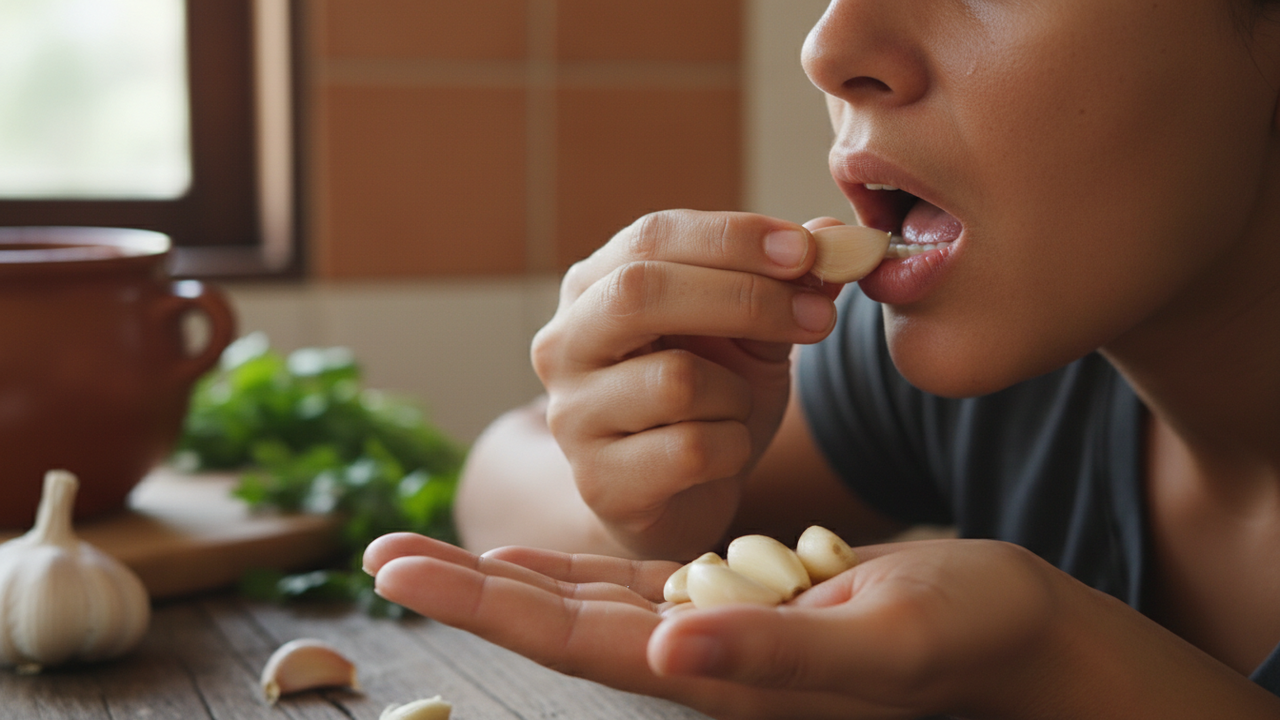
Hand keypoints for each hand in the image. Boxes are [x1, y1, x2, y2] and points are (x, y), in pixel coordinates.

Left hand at [365, 533, 1084, 718]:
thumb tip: (669, 646)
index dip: (487, 605)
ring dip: (512, 580)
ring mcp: (719, 634)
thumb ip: (774, 655)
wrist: (1014, 635)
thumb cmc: (963, 637)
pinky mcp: (746, 605)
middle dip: (473, 589)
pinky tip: (546, 561)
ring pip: (591, 606)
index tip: (401, 568)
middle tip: (383, 551)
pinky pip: (643, 585)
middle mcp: (704, 661)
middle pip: (562, 623)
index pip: (577, 641)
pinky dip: (583, 571)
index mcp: (720, 674)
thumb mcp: (880, 640)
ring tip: (441, 552)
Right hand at [531, 211, 845, 558]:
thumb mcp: (750, 333)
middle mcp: (565, 344)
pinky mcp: (600, 482)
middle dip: (743, 298)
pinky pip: (691, 450)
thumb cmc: (707, 401)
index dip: (732, 237)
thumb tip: (835, 235)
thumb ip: (785, 284)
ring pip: (676, 380)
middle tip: (817, 315)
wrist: (678, 497)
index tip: (807, 249)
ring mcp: (574, 415)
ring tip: (737, 408)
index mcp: (594, 287)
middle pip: (641, 293)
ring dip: (737, 394)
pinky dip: (732, 448)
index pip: (652, 237)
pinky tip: (722, 453)